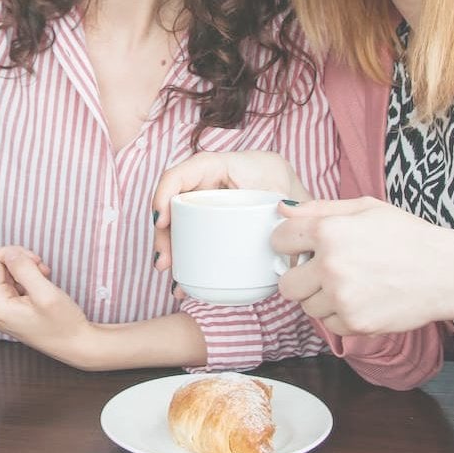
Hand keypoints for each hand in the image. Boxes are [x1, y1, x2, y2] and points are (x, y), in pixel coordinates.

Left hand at [0, 246, 96, 367]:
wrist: (77, 345)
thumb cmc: (64, 324)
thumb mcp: (45, 293)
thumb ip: (24, 269)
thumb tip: (9, 253)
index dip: (13, 253)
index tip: (36, 261)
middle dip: (20, 261)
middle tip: (42, 270)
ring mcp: (1, 311)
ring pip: (5, 272)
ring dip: (25, 269)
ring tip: (44, 277)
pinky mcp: (10, 310)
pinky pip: (12, 283)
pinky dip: (27, 278)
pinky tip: (42, 284)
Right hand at [147, 149, 306, 271]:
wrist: (291, 201)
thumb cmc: (286, 188)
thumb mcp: (288, 191)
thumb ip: (292, 206)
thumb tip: (286, 217)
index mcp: (222, 167)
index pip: (182, 174)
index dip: (164, 194)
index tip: (161, 222)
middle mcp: (206, 186)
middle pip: (174, 205)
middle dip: (164, 235)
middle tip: (164, 262)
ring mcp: (205, 207)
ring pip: (178, 226)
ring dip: (171, 251)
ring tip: (175, 280)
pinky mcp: (209, 227)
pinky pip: (190, 240)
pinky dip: (186, 262)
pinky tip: (184, 285)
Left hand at [271, 197, 453, 336]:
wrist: (446, 272)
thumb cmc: (408, 236)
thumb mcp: (366, 208)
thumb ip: (320, 209)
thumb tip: (282, 210)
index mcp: (329, 231)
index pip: (279, 240)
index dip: (290, 243)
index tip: (302, 247)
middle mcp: (330, 265)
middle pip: (286, 284)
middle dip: (300, 279)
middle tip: (324, 273)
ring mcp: (342, 297)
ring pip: (307, 307)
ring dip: (322, 299)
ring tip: (352, 285)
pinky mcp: (355, 323)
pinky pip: (330, 325)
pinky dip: (341, 316)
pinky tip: (363, 300)